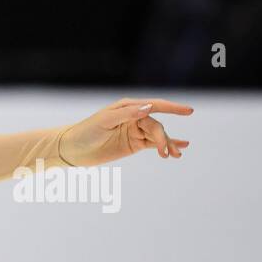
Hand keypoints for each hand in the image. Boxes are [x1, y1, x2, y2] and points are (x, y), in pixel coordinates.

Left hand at [58, 98, 193, 166]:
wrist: (72, 150)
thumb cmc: (85, 131)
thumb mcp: (105, 121)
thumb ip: (127, 114)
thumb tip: (148, 108)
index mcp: (128, 107)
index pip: (155, 105)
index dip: (172, 108)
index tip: (189, 111)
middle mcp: (134, 117)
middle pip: (156, 126)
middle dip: (163, 138)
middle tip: (165, 152)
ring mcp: (135, 131)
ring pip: (157, 135)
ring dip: (168, 144)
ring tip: (175, 155)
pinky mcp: (133, 144)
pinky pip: (153, 144)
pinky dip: (167, 145)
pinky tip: (180, 148)